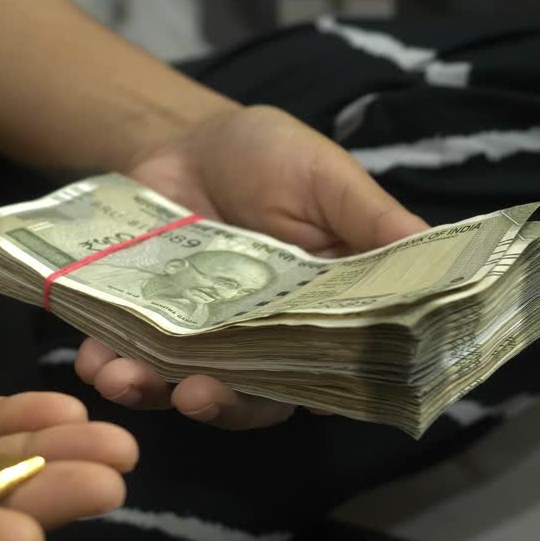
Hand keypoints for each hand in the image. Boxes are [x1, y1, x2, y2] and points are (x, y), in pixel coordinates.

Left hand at [75, 105, 426, 429]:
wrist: (175, 136)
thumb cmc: (265, 153)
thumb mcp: (325, 177)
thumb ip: (373, 225)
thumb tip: (444, 269)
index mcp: (319, 311)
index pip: (333, 370)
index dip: (323, 391)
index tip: (307, 398)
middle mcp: (262, 338)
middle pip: (255, 396)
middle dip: (226, 404)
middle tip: (200, 396)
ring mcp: (199, 338)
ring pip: (185, 389)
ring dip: (156, 394)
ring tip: (128, 379)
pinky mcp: (143, 329)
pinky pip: (127, 364)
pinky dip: (109, 368)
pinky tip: (95, 361)